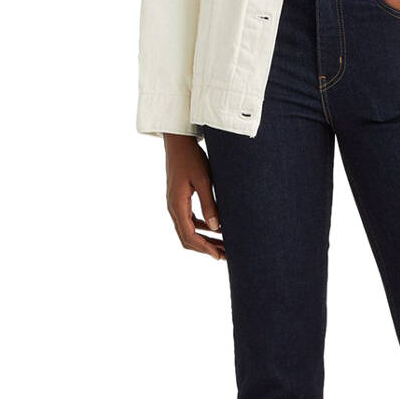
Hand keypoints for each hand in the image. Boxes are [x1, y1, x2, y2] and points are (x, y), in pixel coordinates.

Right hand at [163, 134, 224, 259]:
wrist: (179, 142)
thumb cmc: (191, 158)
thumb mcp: (204, 180)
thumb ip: (209, 204)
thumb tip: (216, 227)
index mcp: (177, 205)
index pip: (189, 235)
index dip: (204, 248)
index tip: (219, 256)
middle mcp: (173, 207)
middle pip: (187, 237)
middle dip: (206, 248)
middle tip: (225, 255)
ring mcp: (175, 204)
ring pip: (188, 230)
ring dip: (205, 239)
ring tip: (224, 245)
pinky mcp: (180, 200)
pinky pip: (189, 220)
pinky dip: (202, 228)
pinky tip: (217, 229)